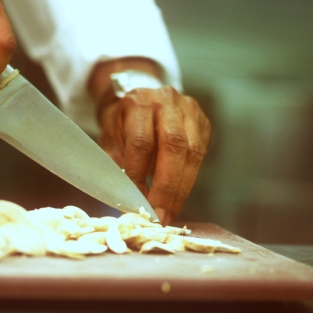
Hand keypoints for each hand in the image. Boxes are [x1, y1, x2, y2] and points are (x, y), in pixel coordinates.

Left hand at [97, 86, 210, 224]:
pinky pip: (200, 155)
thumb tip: (122, 198)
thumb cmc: (120, 122)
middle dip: (166, 187)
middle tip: (158, 215)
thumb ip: (114, 163)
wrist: (139, 96)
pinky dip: (188, 180)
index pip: (141, 142)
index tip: (135, 202)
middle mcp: (167, 101)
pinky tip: (177, 199)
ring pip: (192, 152)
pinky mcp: (203, 122)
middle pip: (173, 146)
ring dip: (181, 189)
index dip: (139, 175)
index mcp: (138, 102)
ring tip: (169, 213)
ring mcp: (189, 110)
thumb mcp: (109, 137)